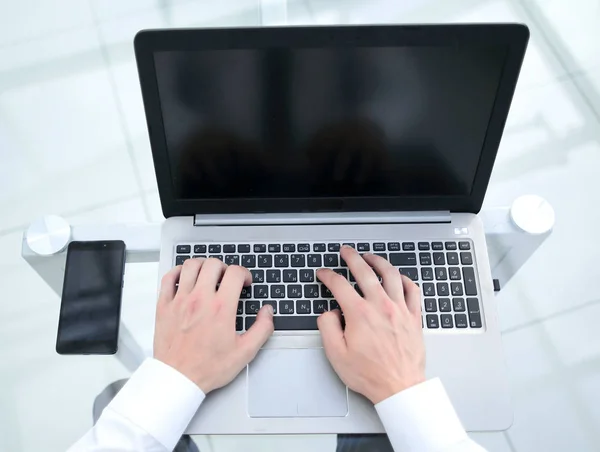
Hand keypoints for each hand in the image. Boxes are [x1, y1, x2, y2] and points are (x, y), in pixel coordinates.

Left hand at [154, 258, 273, 392]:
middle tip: (227, 279)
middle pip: (213, 264)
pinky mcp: (164, 306)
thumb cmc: (208, 368)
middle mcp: (200, 299)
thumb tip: (268, 312)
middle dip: (225, 267)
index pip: (235, 273)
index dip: (244, 273)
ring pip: (191, 266)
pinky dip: (178, 272)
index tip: (244, 282)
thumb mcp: (245, 352)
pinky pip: (169, 278)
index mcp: (221, 308)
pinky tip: (185, 278)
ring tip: (208, 275)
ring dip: (203, 265)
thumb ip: (262, 329)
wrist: (178, 379)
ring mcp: (180, 300)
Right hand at [317, 246, 424, 403]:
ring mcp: (400, 309)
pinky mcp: (414, 317)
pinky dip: (405, 279)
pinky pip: (412, 290)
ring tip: (371, 256)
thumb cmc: (370, 374)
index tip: (323, 274)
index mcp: (360, 314)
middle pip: (365, 271)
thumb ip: (328, 328)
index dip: (328, 276)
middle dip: (352, 258)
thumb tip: (329, 313)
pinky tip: (399, 277)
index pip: (339, 285)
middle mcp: (380, 306)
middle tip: (346, 252)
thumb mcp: (336, 354)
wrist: (399, 387)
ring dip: (378, 261)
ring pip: (390, 275)